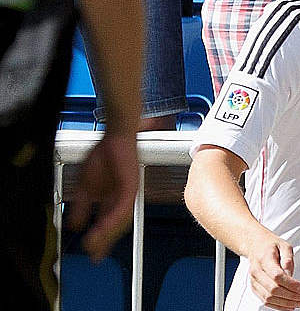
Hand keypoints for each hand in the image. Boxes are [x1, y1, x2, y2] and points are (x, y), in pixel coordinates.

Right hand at [66, 131, 137, 261]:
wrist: (115, 138)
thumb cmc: (103, 157)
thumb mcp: (86, 185)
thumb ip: (81, 206)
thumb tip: (73, 225)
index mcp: (111, 200)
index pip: (106, 224)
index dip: (100, 239)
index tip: (92, 254)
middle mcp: (122, 199)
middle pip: (114, 226)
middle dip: (104, 242)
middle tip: (94, 256)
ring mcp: (128, 194)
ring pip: (119, 220)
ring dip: (107, 234)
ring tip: (95, 245)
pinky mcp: (132, 187)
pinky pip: (123, 207)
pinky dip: (113, 219)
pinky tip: (104, 228)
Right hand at [246, 232, 299, 309]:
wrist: (255, 245)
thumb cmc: (270, 245)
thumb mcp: (284, 245)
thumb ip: (288, 260)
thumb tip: (290, 275)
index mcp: (264, 259)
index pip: (277, 276)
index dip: (291, 285)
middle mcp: (256, 271)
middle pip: (273, 289)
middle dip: (291, 296)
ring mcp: (254, 281)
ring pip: (269, 298)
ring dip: (286, 303)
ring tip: (299, 302)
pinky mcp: (254, 288)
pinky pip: (265, 301)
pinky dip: (278, 306)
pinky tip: (289, 306)